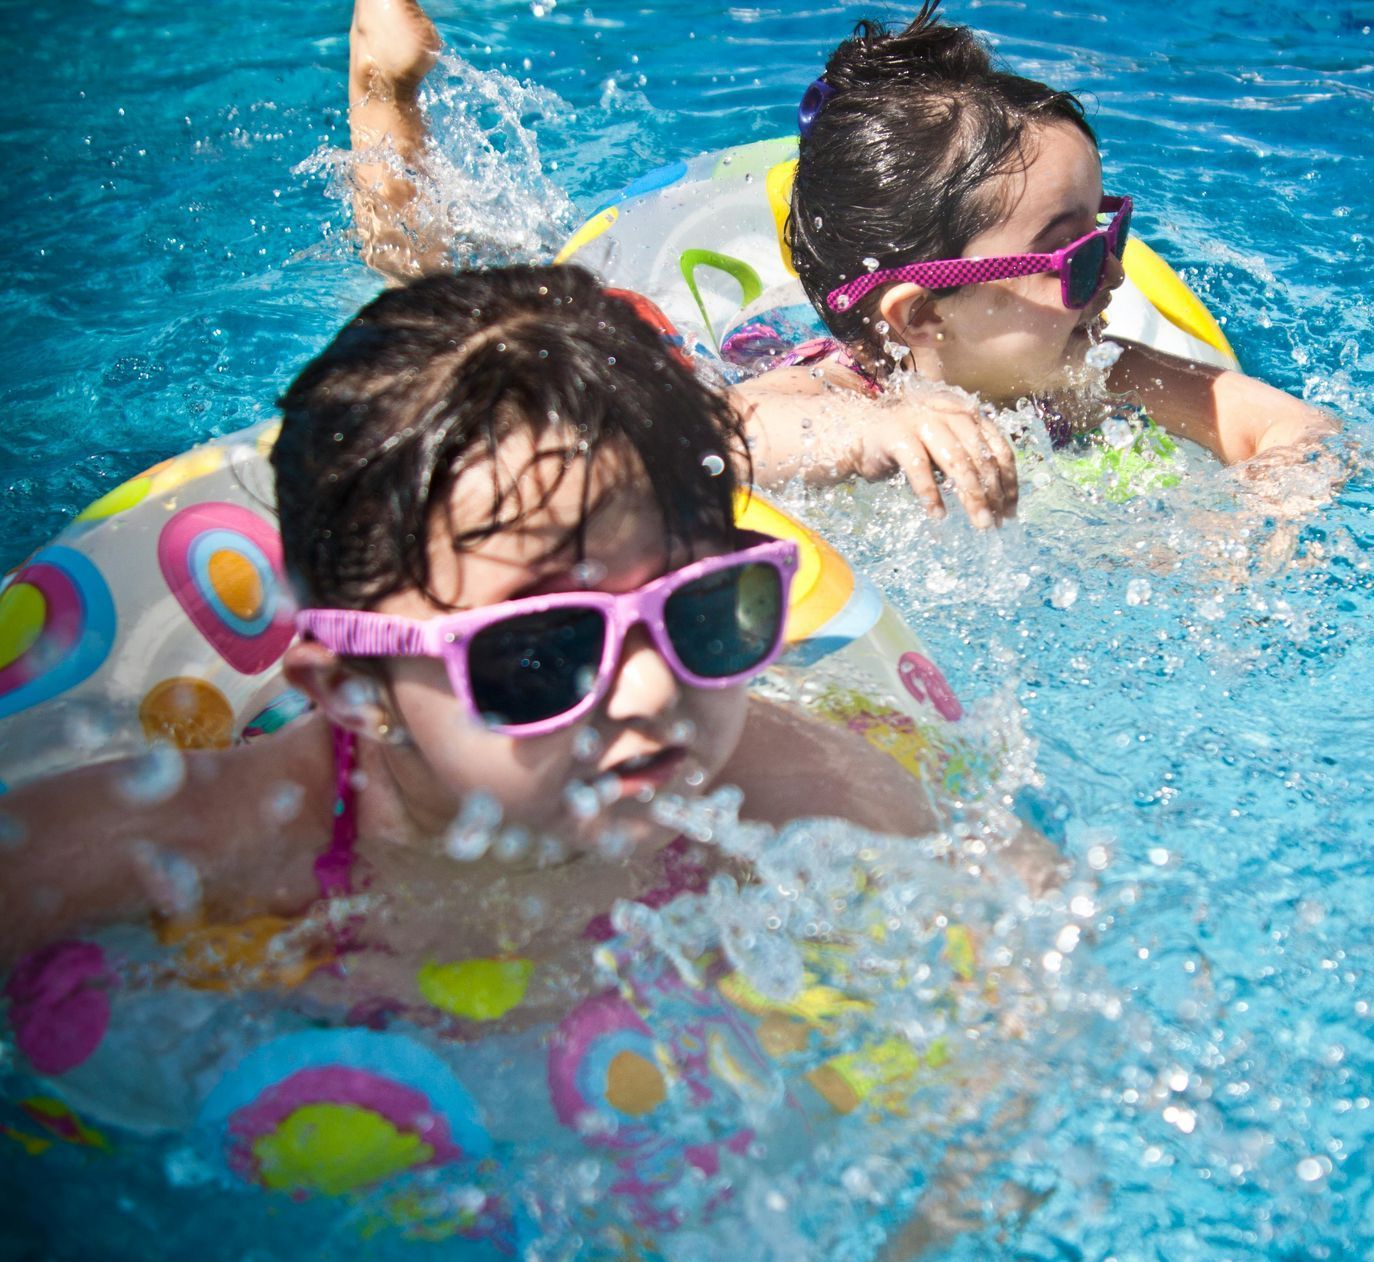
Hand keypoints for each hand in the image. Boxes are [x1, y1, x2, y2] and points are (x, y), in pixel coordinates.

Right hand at [851, 391, 1017, 526]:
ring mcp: (923, 422)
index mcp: (966, 414)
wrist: (859, 430)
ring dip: (972, 497)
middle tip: (996, 524)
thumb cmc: (907, 443)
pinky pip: (920, 469)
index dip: (1008, 482)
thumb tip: (999, 497)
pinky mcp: (897, 436)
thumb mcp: (944, 446)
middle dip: (993, 494)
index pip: (999, 449)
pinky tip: (938, 515)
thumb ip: (969, 458)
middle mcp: (949, 413)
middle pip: (981, 458)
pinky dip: (931, 495)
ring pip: (958, 463)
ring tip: (980, 523)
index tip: (1010, 511)